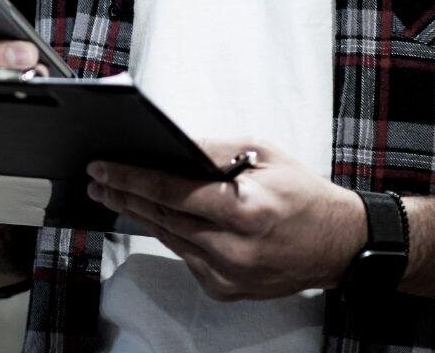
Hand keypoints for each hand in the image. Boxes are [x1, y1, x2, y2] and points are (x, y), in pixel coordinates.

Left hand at [87, 140, 365, 300]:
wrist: (337, 243)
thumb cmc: (303, 195)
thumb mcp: (263, 155)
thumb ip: (213, 151)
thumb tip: (169, 146)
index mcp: (244, 211)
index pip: (171, 192)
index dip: (131, 178)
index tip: (102, 168)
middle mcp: (233, 249)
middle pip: (162, 218)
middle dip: (125, 195)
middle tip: (97, 180)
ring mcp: (228, 274)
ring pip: (169, 239)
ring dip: (140, 215)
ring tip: (114, 194)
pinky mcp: (226, 289)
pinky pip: (186, 256)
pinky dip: (170, 235)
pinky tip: (155, 217)